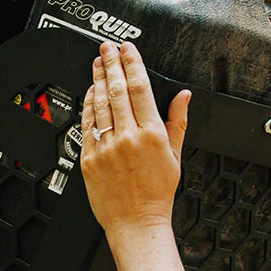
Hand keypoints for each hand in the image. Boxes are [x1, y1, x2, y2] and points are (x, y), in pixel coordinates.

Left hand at [80, 41, 191, 237]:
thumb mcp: (175, 156)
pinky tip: (89, 93)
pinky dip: (87, 105)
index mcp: (152, 135)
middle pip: (117, 90)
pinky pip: (87, 125)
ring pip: (99, 104)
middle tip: (106, 48)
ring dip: (97, 79)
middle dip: (111, 64)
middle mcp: (128, 138)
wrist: (136, 223)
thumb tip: (184, 96)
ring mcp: (107, 147)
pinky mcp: (90, 158)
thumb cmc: (157, 194)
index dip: (132, 63)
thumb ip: (178, 121)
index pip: (140, 88)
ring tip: (97, 63)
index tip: (127, 49)